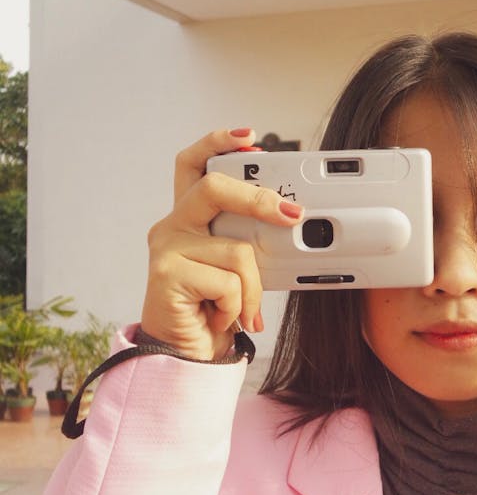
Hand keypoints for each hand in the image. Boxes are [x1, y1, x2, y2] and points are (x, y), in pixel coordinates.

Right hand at [140, 129, 302, 360]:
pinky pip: (227, 282)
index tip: (250, 138)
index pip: (193, 164)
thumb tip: (289, 219)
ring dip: (252, 287)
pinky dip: (237, 306)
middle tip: (291, 216)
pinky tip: (222, 318)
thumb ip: (246, 238)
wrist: (186, 355)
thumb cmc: (213, 308)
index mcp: (189, 217)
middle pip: (214, 188)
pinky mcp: (166, 275)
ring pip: (236, 249)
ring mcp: (166, 248)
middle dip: (258, 198)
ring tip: (242, 309)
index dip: (218, 144)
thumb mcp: (235, 266)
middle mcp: (172, 226)